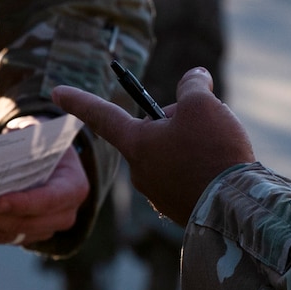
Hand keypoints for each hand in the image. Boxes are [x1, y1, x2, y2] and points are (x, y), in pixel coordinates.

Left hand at [0, 120, 89, 245]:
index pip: (49, 200)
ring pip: (6, 234)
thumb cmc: (43, 141)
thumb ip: (30, 135)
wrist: (47, 157)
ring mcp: (43, 229)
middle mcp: (63, 215)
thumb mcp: (42, 132)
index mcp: (74, 187)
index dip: (23, 203)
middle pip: (22, 223)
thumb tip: (6, 138)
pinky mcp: (24, 236)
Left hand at [53, 67, 254, 223]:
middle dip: (177, 120)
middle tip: (207, 121)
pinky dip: (202, 166)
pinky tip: (222, 170)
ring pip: (172, 153)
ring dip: (193, 143)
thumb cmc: (213, 152)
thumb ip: (193, 85)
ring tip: (220, 149)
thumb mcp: (203, 104)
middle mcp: (140, 172)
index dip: (80, 100)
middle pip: (152, 131)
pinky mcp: (179, 209)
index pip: (101, 115)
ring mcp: (159, 194)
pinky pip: (186, 175)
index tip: (54, 92)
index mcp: (136, 144)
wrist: (236, 208)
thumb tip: (195, 79)